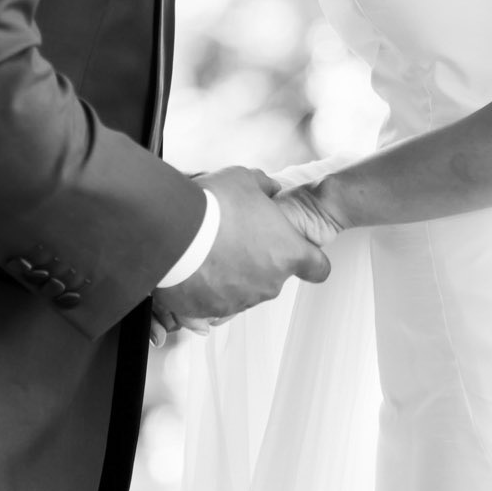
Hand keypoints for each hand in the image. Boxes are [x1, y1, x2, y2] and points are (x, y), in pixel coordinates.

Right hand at [152, 165, 330, 332]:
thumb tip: (269, 190)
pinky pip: (215, 301)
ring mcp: (240, 300)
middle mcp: (269, 283)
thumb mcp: (245, 180)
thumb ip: (265, 188)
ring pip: (245, 290)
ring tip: (211, 250)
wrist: (173, 231)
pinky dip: (209, 287)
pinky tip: (195, 266)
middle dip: (260, 260)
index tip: (300, 252)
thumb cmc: (213, 206)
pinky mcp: (211, 310)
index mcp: (287, 253)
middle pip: (275, 277)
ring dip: (234, 274)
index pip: (318, 268)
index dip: (310, 259)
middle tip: (237, 238)